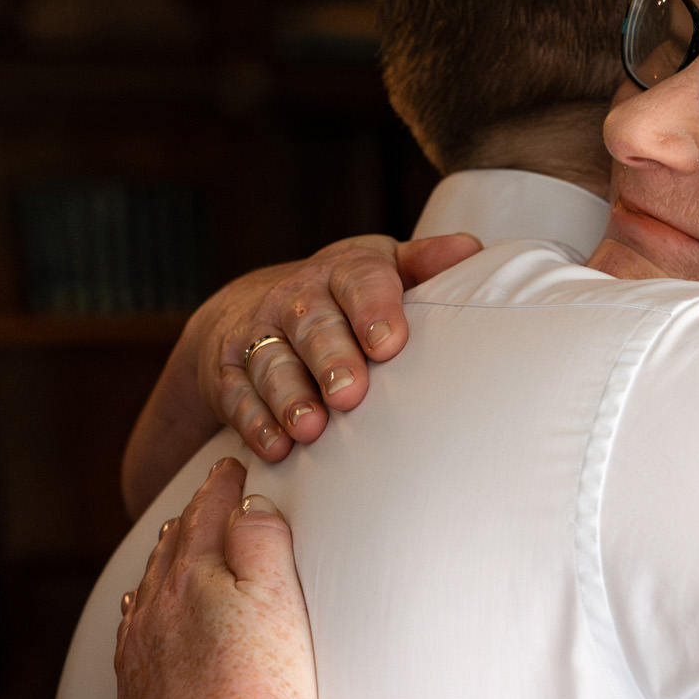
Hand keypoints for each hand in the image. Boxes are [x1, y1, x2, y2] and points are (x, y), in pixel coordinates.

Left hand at [98, 461, 319, 698]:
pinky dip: (123, 695)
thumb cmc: (261, 695)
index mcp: (189, 586)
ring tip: (152, 579)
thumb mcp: (277, 602)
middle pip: (165, 565)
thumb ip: (261, 545)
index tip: (230, 466)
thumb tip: (246, 505)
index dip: (221, 489)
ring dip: (148, 593)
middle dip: (183, 531)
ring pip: (137, 622)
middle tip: (194, 510)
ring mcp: (139, 677)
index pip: (206, 521)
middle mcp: (152, 625)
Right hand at [195, 230, 480, 463]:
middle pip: (312, 325)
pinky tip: (276, 447)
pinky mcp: (227, 371)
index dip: (374, 310)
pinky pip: (237, 396)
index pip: (359, 282)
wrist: (249, 308)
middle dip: (331, 359)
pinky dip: (255, 422)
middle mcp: (295, 297)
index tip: (390, 344)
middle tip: (350, 394)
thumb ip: (424, 264)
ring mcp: (257, 333)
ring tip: (310, 428)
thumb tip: (472, 250)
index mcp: (343, 272)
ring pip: (271, 363)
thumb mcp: (380, 270)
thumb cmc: (341, 297)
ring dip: (290, 396)